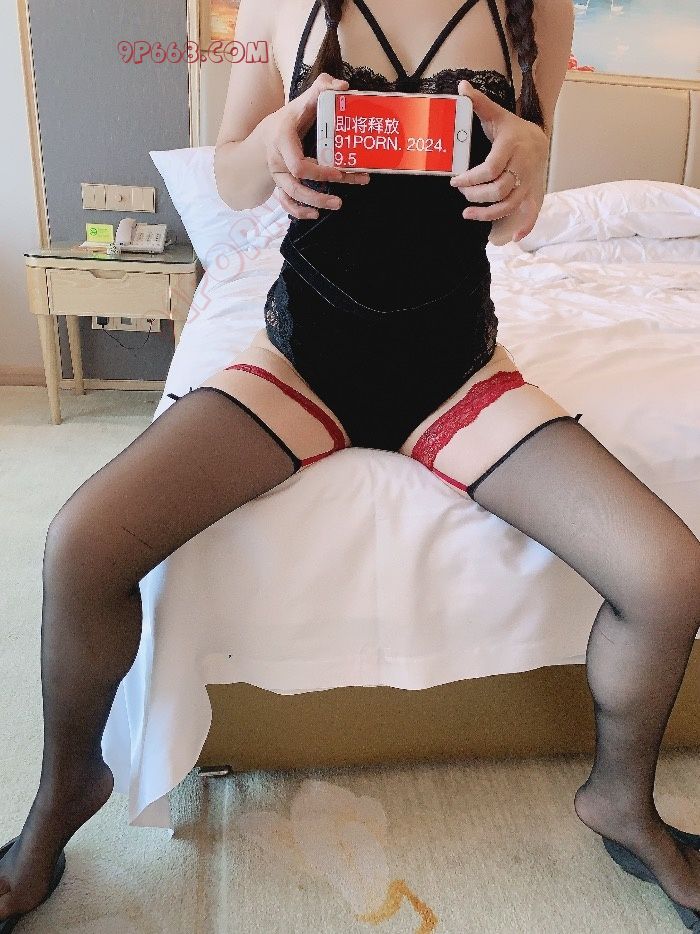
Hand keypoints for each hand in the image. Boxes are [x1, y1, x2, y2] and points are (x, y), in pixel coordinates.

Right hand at [262, 73, 369, 219]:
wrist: (266, 134)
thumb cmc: (289, 118)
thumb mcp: (302, 101)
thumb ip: (321, 88)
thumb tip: (343, 87)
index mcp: (283, 140)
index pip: (298, 164)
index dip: (319, 172)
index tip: (339, 173)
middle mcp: (277, 160)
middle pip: (295, 185)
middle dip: (318, 195)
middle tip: (340, 200)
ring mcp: (278, 174)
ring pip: (291, 196)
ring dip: (314, 203)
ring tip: (336, 204)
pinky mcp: (280, 184)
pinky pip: (285, 203)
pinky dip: (298, 211)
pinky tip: (315, 215)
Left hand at [450, 79, 548, 241]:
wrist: (539, 137)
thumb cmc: (511, 128)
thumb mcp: (496, 115)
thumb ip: (478, 103)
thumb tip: (461, 86)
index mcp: (511, 146)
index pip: (491, 168)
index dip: (471, 178)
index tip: (455, 181)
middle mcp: (523, 166)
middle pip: (500, 189)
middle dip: (477, 195)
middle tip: (462, 194)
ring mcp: (529, 182)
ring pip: (511, 203)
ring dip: (488, 214)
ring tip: (467, 214)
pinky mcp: (534, 193)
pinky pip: (532, 213)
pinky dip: (525, 227)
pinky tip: (512, 239)